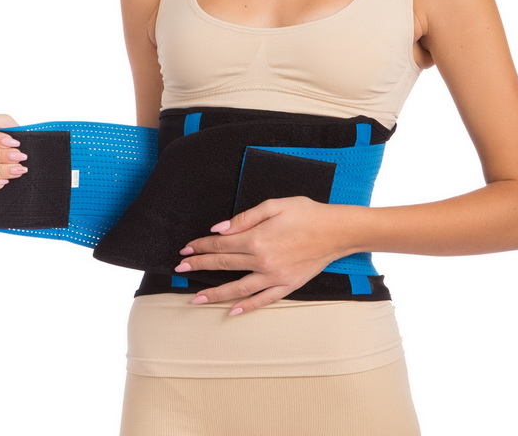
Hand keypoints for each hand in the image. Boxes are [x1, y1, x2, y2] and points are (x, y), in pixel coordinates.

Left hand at [174, 196, 345, 315]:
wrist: (336, 231)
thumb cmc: (307, 213)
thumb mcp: (275, 205)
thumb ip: (244, 218)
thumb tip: (219, 229)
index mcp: (257, 238)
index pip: (221, 244)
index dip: (201, 246)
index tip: (186, 249)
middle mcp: (262, 261)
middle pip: (224, 265)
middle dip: (199, 266)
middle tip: (180, 269)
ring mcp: (274, 277)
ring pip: (238, 288)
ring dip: (214, 294)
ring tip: (195, 299)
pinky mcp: (287, 285)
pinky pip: (263, 300)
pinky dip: (246, 307)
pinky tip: (232, 311)